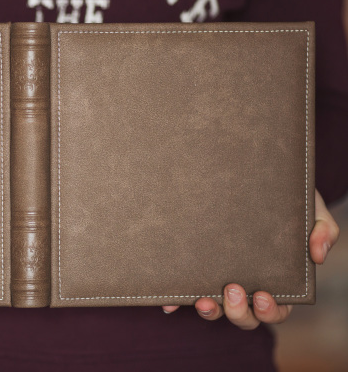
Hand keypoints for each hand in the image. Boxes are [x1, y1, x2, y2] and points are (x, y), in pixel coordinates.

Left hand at [162, 189, 339, 328]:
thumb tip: (318, 254)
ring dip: (209, 311)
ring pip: (215, 310)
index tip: (263, 297)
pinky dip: (176, 302)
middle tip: (233, 290)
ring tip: (204, 300)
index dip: (270, 311)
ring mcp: (218, 279)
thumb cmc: (285, 199)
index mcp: (275, 280)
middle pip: (244, 316)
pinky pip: (184, 292)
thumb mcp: (311, 210)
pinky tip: (168, 303)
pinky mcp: (196, 268)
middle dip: (239, 312)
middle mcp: (246, 286)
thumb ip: (323, 230)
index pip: (276, 309)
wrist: (254, 176)